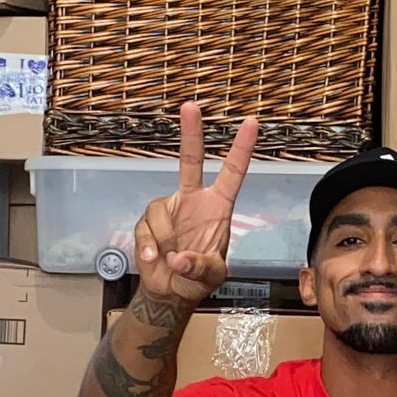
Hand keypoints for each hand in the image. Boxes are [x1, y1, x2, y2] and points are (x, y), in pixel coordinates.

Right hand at [134, 100, 260, 304]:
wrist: (170, 291)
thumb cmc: (197, 277)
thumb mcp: (212, 276)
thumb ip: (201, 267)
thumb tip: (180, 258)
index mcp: (218, 207)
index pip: (232, 172)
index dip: (241, 148)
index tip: (251, 123)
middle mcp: (193, 200)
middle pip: (190, 161)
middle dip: (191, 133)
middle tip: (190, 106)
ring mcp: (170, 209)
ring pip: (159, 211)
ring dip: (165, 240)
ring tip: (172, 259)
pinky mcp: (148, 223)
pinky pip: (145, 230)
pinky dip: (149, 249)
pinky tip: (156, 260)